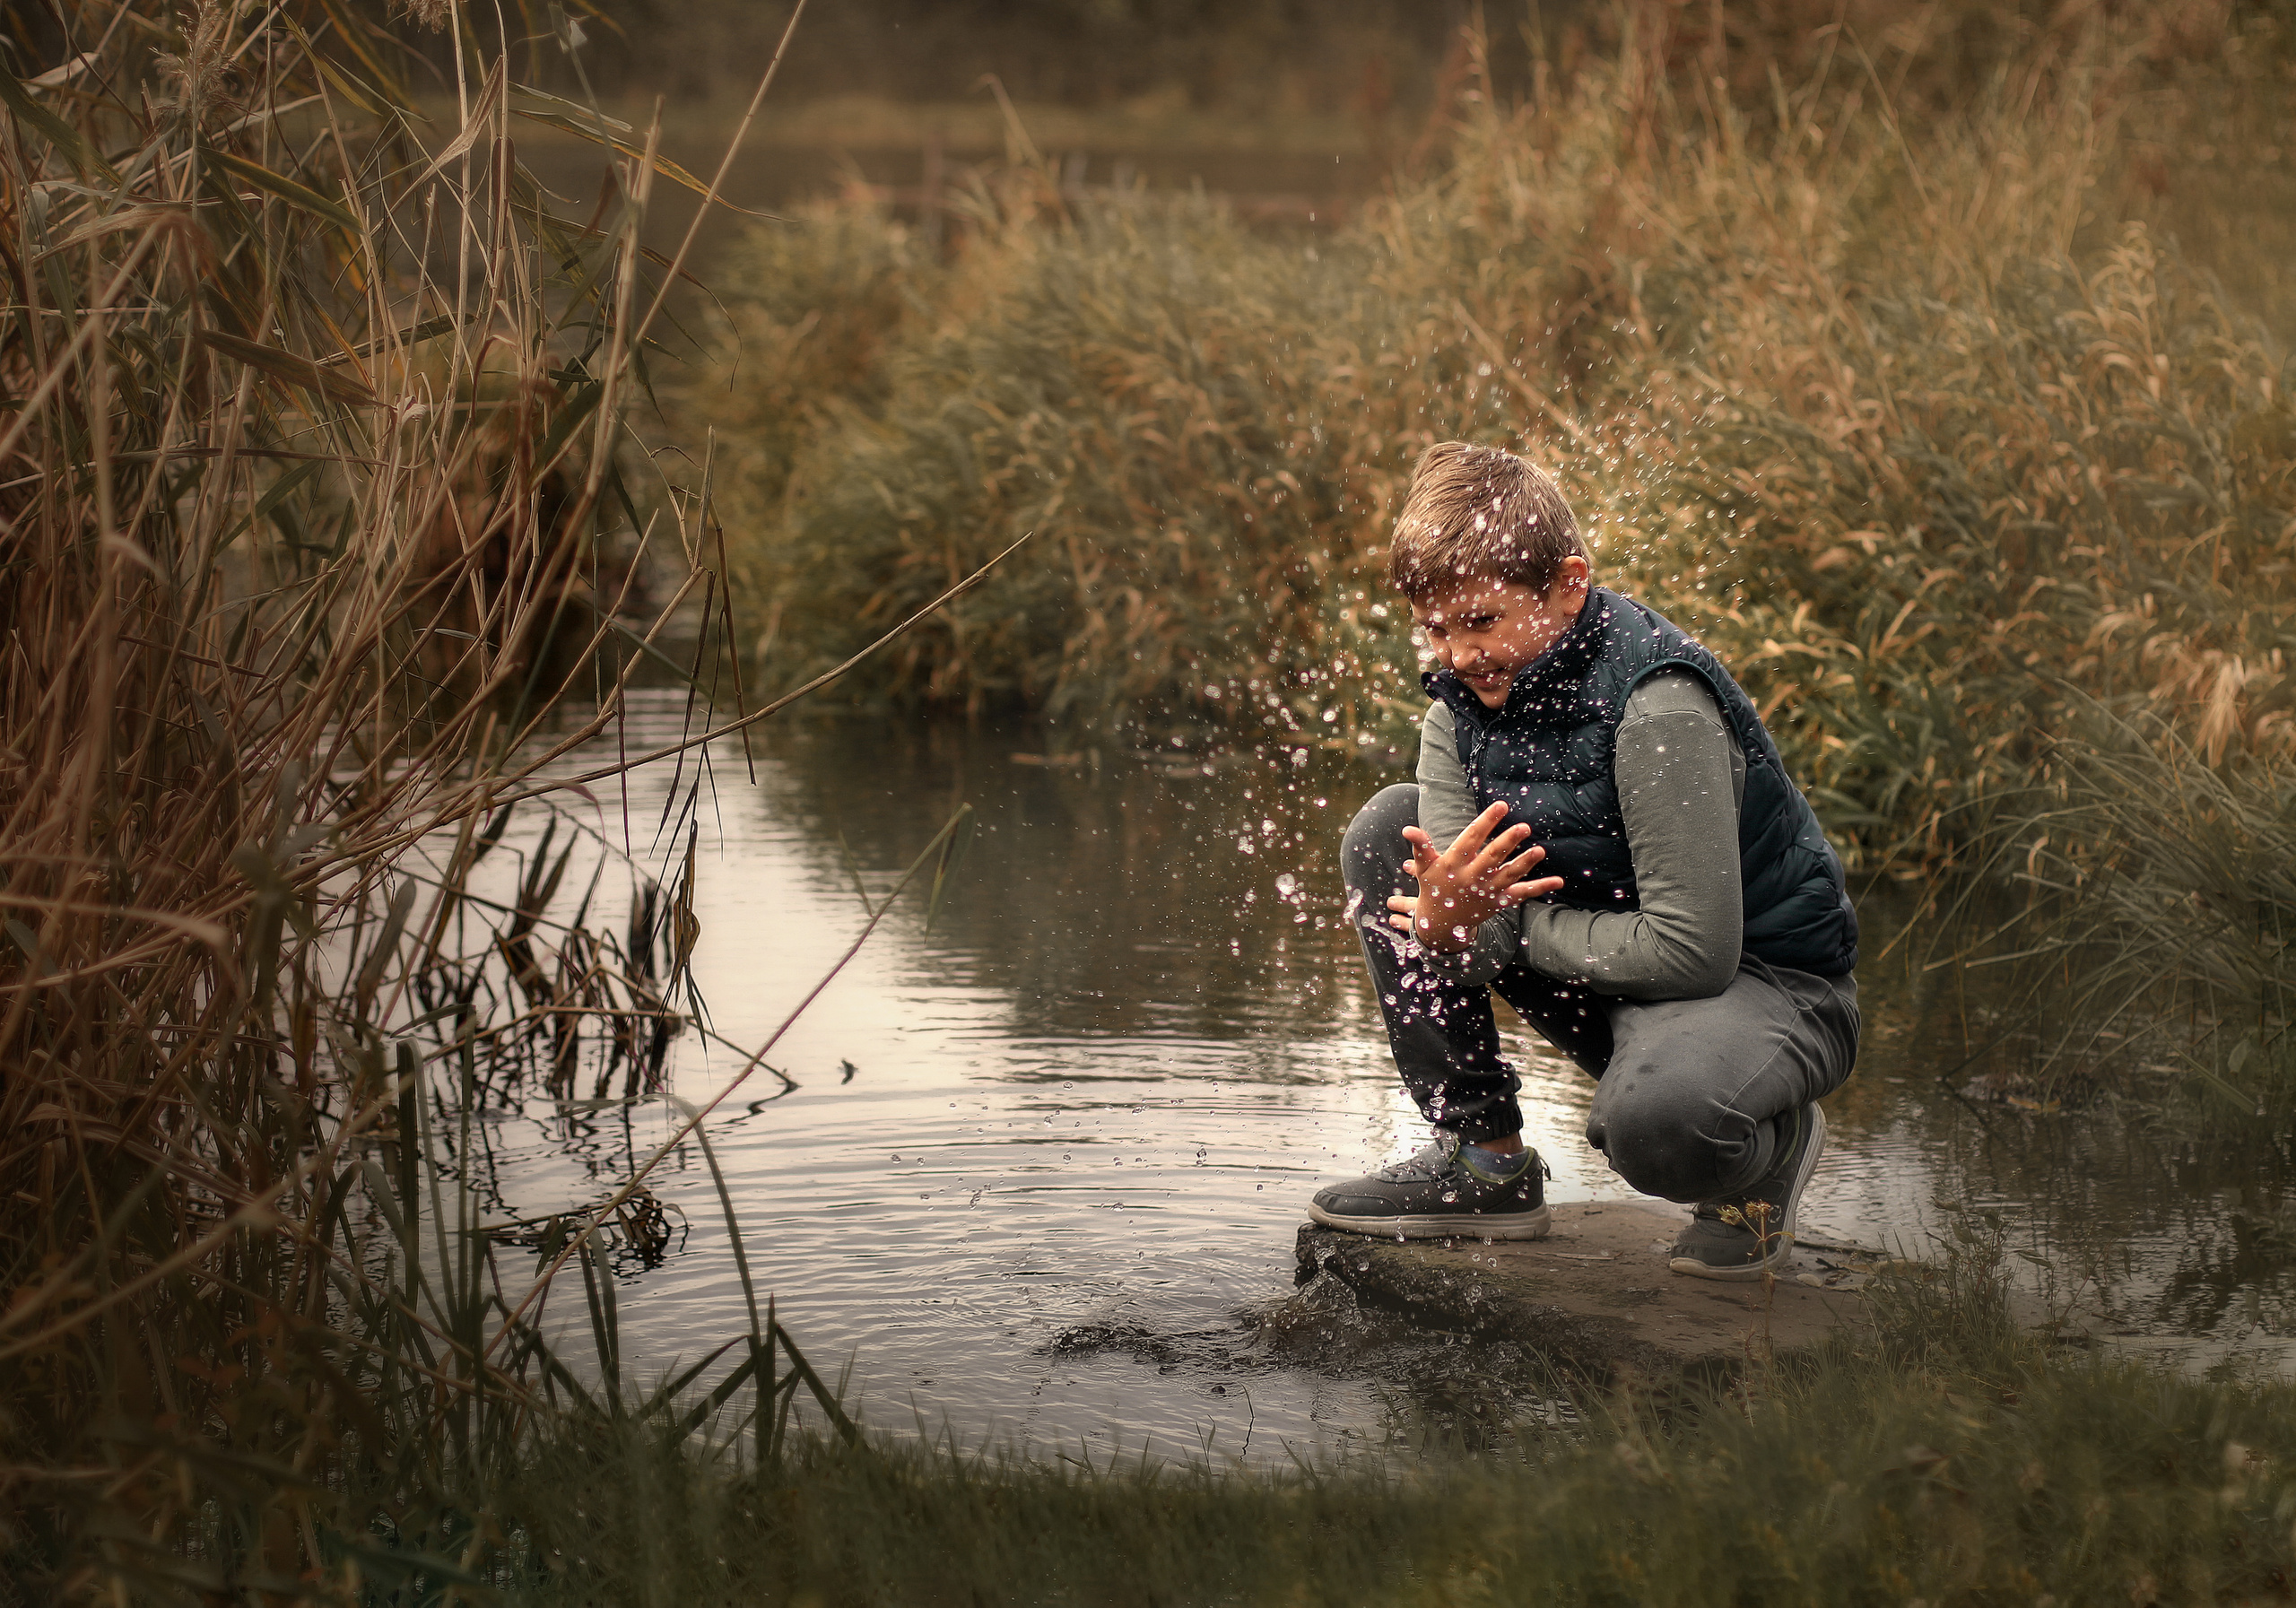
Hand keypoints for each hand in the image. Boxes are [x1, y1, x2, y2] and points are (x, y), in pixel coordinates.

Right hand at [1387, 802, 1563, 952]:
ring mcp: (1487, 891)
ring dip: (1526, 864)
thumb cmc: (1433, 887)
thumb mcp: (1424, 866)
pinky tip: (1558, 881)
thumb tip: (1408, 829)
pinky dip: (1540, 888)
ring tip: (1541, 851)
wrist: (1441, 924)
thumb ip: (1421, 846)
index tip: (1501, 806)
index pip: (1471, 839)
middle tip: (1524, 827)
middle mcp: (1472, 878)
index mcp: (1454, 864)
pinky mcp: (1499, 902)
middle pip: (1492, 857)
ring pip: (1509, 875)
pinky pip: (1522, 894)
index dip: (1486, 822)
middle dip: (1508, 842)